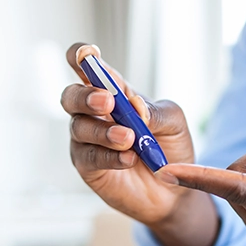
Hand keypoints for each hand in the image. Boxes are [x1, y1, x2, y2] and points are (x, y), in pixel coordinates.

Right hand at [61, 43, 196, 225]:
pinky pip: (90, 157)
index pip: (88, 67)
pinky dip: (109, 156)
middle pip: (71, 95)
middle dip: (85, 95)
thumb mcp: (173, 122)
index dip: (81, 56)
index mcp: (113, 92)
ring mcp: (87, 140)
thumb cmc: (170, 149)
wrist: (174, 190)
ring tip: (129, 139)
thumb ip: (154, 110)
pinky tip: (129, 158)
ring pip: (79, 127)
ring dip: (104, 131)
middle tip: (108, 102)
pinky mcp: (88, 166)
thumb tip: (134, 106)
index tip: (87, 55)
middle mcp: (94, 113)